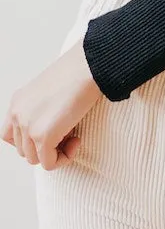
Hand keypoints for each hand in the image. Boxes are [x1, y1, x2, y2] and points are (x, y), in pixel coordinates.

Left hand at [2, 42, 102, 169]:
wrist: (90, 65)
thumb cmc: (79, 71)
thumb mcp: (51, 88)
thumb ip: (42, 108)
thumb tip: (53, 125)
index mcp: (18, 101)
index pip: (10, 135)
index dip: (30, 140)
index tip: (52, 132)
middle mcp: (18, 114)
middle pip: (24, 150)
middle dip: (46, 146)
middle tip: (68, 131)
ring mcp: (28, 126)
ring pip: (36, 158)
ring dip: (56, 151)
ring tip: (74, 133)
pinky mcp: (43, 136)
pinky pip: (49, 163)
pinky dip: (64, 158)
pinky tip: (76, 141)